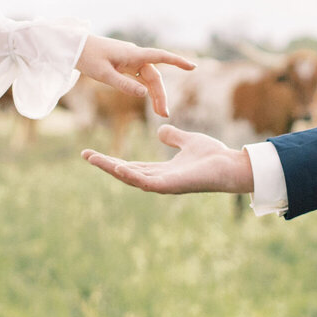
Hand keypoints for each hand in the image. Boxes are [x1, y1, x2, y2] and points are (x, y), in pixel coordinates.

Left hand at [74, 36, 196, 118]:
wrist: (74, 47)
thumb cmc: (87, 58)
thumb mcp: (104, 74)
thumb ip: (124, 85)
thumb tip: (144, 95)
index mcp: (132, 54)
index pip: (160, 56)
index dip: (177, 62)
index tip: (193, 67)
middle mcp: (134, 55)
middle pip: (154, 76)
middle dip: (161, 95)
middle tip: (164, 115)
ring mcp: (130, 59)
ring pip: (148, 78)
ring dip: (155, 94)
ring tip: (160, 113)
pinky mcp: (124, 63)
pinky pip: (140, 76)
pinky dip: (145, 88)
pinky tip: (148, 99)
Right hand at [82, 123, 253, 194]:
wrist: (231, 166)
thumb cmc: (214, 156)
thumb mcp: (188, 140)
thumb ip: (174, 136)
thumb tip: (161, 130)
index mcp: (162, 171)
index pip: (131, 166)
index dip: (112, 160)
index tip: (93, 153)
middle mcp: (160, 181)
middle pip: (126, 172)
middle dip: (105, 165)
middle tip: (85, 155)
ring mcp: (165, 185)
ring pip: (131, 178)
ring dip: (112, 169)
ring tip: (94, 159)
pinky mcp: (172, 186)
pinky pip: (147, 183)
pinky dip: (132, 176)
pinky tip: (119, 167)